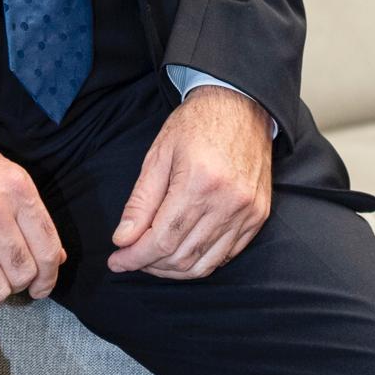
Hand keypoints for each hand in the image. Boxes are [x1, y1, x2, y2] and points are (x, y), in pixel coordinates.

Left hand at [107, 85, 272, 278]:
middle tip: (130, 257)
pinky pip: (226, 255)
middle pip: (182, 256)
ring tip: (152, 259)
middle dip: (150, 264)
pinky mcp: (258, 216)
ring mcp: (247, 212)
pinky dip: (200, 261)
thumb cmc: (196, 123)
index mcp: (198, 182)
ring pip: (204, 264)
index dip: (135, 256)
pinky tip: (182, 251)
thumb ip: (140, 201)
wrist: (239, 105)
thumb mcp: (159, 153)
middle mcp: (227, 202)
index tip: (116, 260)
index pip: (162, 240)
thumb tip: (123, 239)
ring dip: (174, 269)